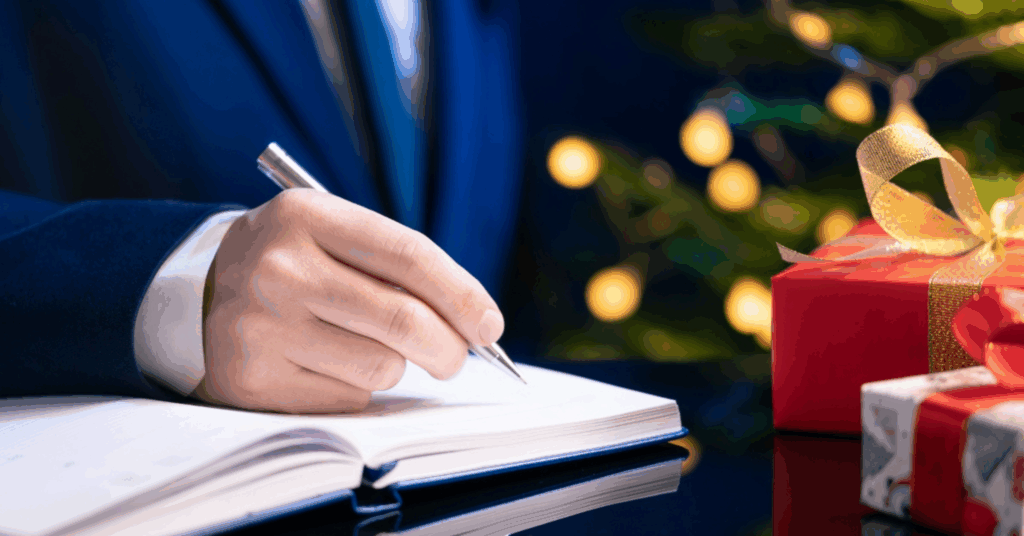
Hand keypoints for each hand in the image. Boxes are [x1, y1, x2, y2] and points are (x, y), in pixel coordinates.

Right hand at [192, 189, 503, 412]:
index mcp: (307, 215)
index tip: (490, 324)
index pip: (409, 256)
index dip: (463, 294)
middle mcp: (280, 268)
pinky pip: (347, 398)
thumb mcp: (331, 236)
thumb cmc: (292, 264)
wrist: (194, 295)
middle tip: (456, 357)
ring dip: (394, 367)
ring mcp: (262, 327)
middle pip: (403, 320)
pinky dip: (355, 389)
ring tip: (364, 347)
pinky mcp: (254, 380)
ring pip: (381, 367)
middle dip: (449, 347)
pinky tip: (324, 365)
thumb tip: (476, 324)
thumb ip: (398, 267)